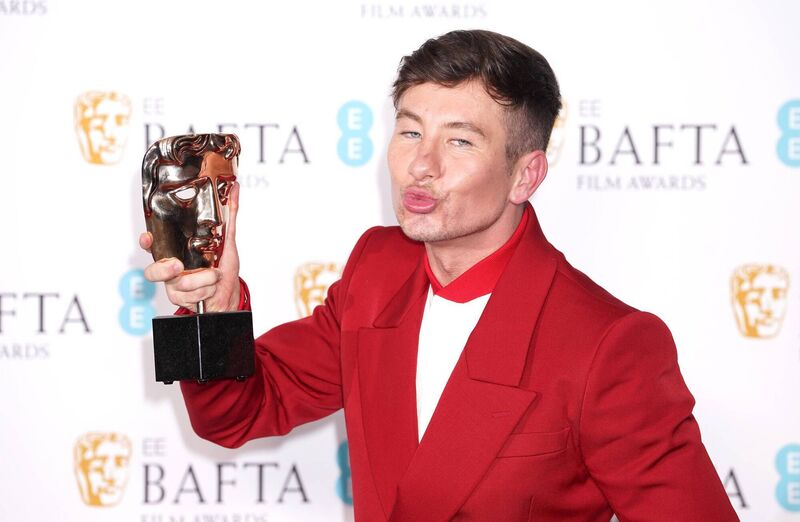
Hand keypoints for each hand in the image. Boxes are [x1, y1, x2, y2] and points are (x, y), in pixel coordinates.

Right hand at [140, 182, 241, 312]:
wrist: (230, 294)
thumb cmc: (224, 269)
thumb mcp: (228, 240)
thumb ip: (229, 215)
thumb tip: (234, 190)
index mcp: (177, 251)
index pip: (154, 245)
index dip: (146, 241)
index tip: (147, 237)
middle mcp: (171, 267)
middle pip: (153, 271)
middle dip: (165, 269)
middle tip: (178, 265)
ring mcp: (174, 285)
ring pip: (179, 283)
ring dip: (203, 279)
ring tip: (214, 275)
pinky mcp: (179, 298)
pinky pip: (188, 294)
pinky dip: (205, 289)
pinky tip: (211, 287)